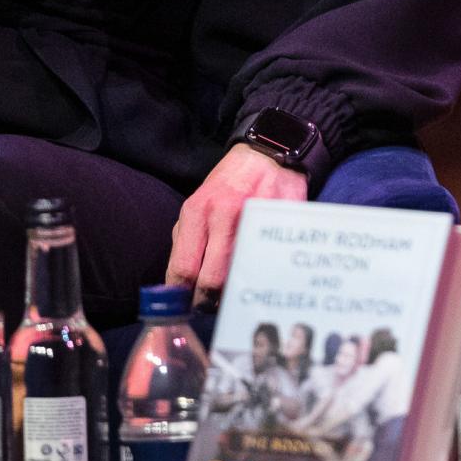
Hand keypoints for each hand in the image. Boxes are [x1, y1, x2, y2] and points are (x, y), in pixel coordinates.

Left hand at [168, 143, 309, 307]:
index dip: (183, 296)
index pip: (183, 268)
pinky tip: (260, 274)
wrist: (267, 154)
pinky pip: (268, 262)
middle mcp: (224, 215)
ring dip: (235, 292)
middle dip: (209, 301)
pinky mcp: (281, 222)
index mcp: (197, 212)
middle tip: (211, 306)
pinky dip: (263, 275)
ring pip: (240, 275)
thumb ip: (186, 240)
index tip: (186, 307)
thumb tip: (180, 282)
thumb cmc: (229, 185)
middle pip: (211, 279)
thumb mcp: (198, 204)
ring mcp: (255, 218)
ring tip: (234, 293)